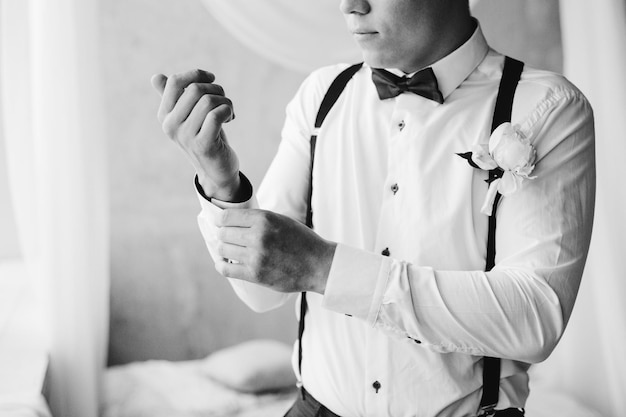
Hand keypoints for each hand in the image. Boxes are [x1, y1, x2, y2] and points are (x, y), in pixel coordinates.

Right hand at [151, 69, 242, 200]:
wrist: (216, 170)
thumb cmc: (204, 137)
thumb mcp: (188, 116)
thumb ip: (174, 98)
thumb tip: (156, 77)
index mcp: (164, 115)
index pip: (174, 81)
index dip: (196, 74)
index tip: (211, 79)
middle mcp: (171, 126)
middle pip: (194, 89)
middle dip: (216, 90)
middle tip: (224, 101)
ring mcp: (185, 136)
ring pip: (208, 101)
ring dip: (225, 102)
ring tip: (228, 112)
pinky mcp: (203, 145)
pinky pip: (216, 115)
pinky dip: (228, 111)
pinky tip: (230, 118)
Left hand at [215, 209, 336, 293]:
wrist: (318, 265)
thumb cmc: (302, 241)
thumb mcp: (281, 220)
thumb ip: (259, 219)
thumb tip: (233, 220)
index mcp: (264, 219)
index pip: (227, 216)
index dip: (221, 220)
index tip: (221, 224)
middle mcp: (258, 236)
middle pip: (223, 233)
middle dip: (224, 235)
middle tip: (230, 239)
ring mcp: (256, 256)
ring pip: (223, 249)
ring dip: (225, 250)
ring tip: (231, 251)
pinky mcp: (255, 274)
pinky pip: (226, 269)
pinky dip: (222, 265)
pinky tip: (225, 263)